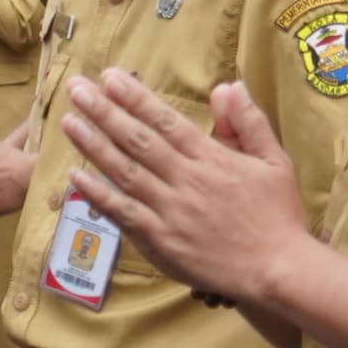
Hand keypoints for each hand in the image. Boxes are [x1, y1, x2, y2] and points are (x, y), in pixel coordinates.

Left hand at [56, 72, 309, 305]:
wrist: (278, 269)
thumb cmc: (279, 215)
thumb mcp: (274, 161)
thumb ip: (248, 123)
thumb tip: (228, 87)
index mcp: (211, 158)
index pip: (165, 120)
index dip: (134, 97)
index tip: (109, 78)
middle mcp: (185, 180)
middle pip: (137, 140)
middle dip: (103, 111)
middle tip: (77, 89)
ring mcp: (170, 211)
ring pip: (124, 172)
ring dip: (93, 145)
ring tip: (69, 122)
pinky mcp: (160, 242)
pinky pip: (122, 213)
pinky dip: (97, 195)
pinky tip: (75, 177)